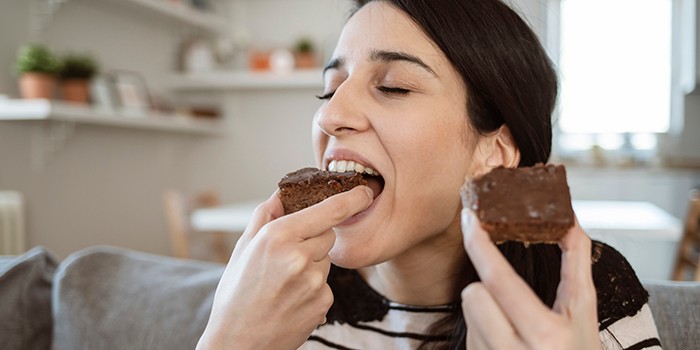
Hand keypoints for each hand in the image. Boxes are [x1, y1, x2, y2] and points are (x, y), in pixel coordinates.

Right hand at [197, 186, 372, 349]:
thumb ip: (264, 215)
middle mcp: (299, 257)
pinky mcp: (323, 303)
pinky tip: (292, 299)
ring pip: (326, 261)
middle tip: (287, 260)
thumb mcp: (243, 247)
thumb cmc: (237, 294)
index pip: (329, 210)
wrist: (239, 342)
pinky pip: (326, 284)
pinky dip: (314, 289)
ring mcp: (314, 282)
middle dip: (314, 241)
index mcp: (278, 236)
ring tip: (285, 284)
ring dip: (312, 266)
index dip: (352, 199)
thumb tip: (281, 193)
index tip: (365, 192)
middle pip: (328, 235)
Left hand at [460, 209, 600, 349]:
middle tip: (512, 301)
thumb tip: (569, 221)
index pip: (499, 281)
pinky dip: (482, 330)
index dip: (479, 245)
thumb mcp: (584, 313)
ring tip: (515, 329)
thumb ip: (575, 264)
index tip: (470, 219)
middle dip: (487, 287)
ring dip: (485, 310)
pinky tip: (506, 343)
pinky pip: (468, 333)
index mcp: (545, 336)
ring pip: (469, 312)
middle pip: (473, 294)